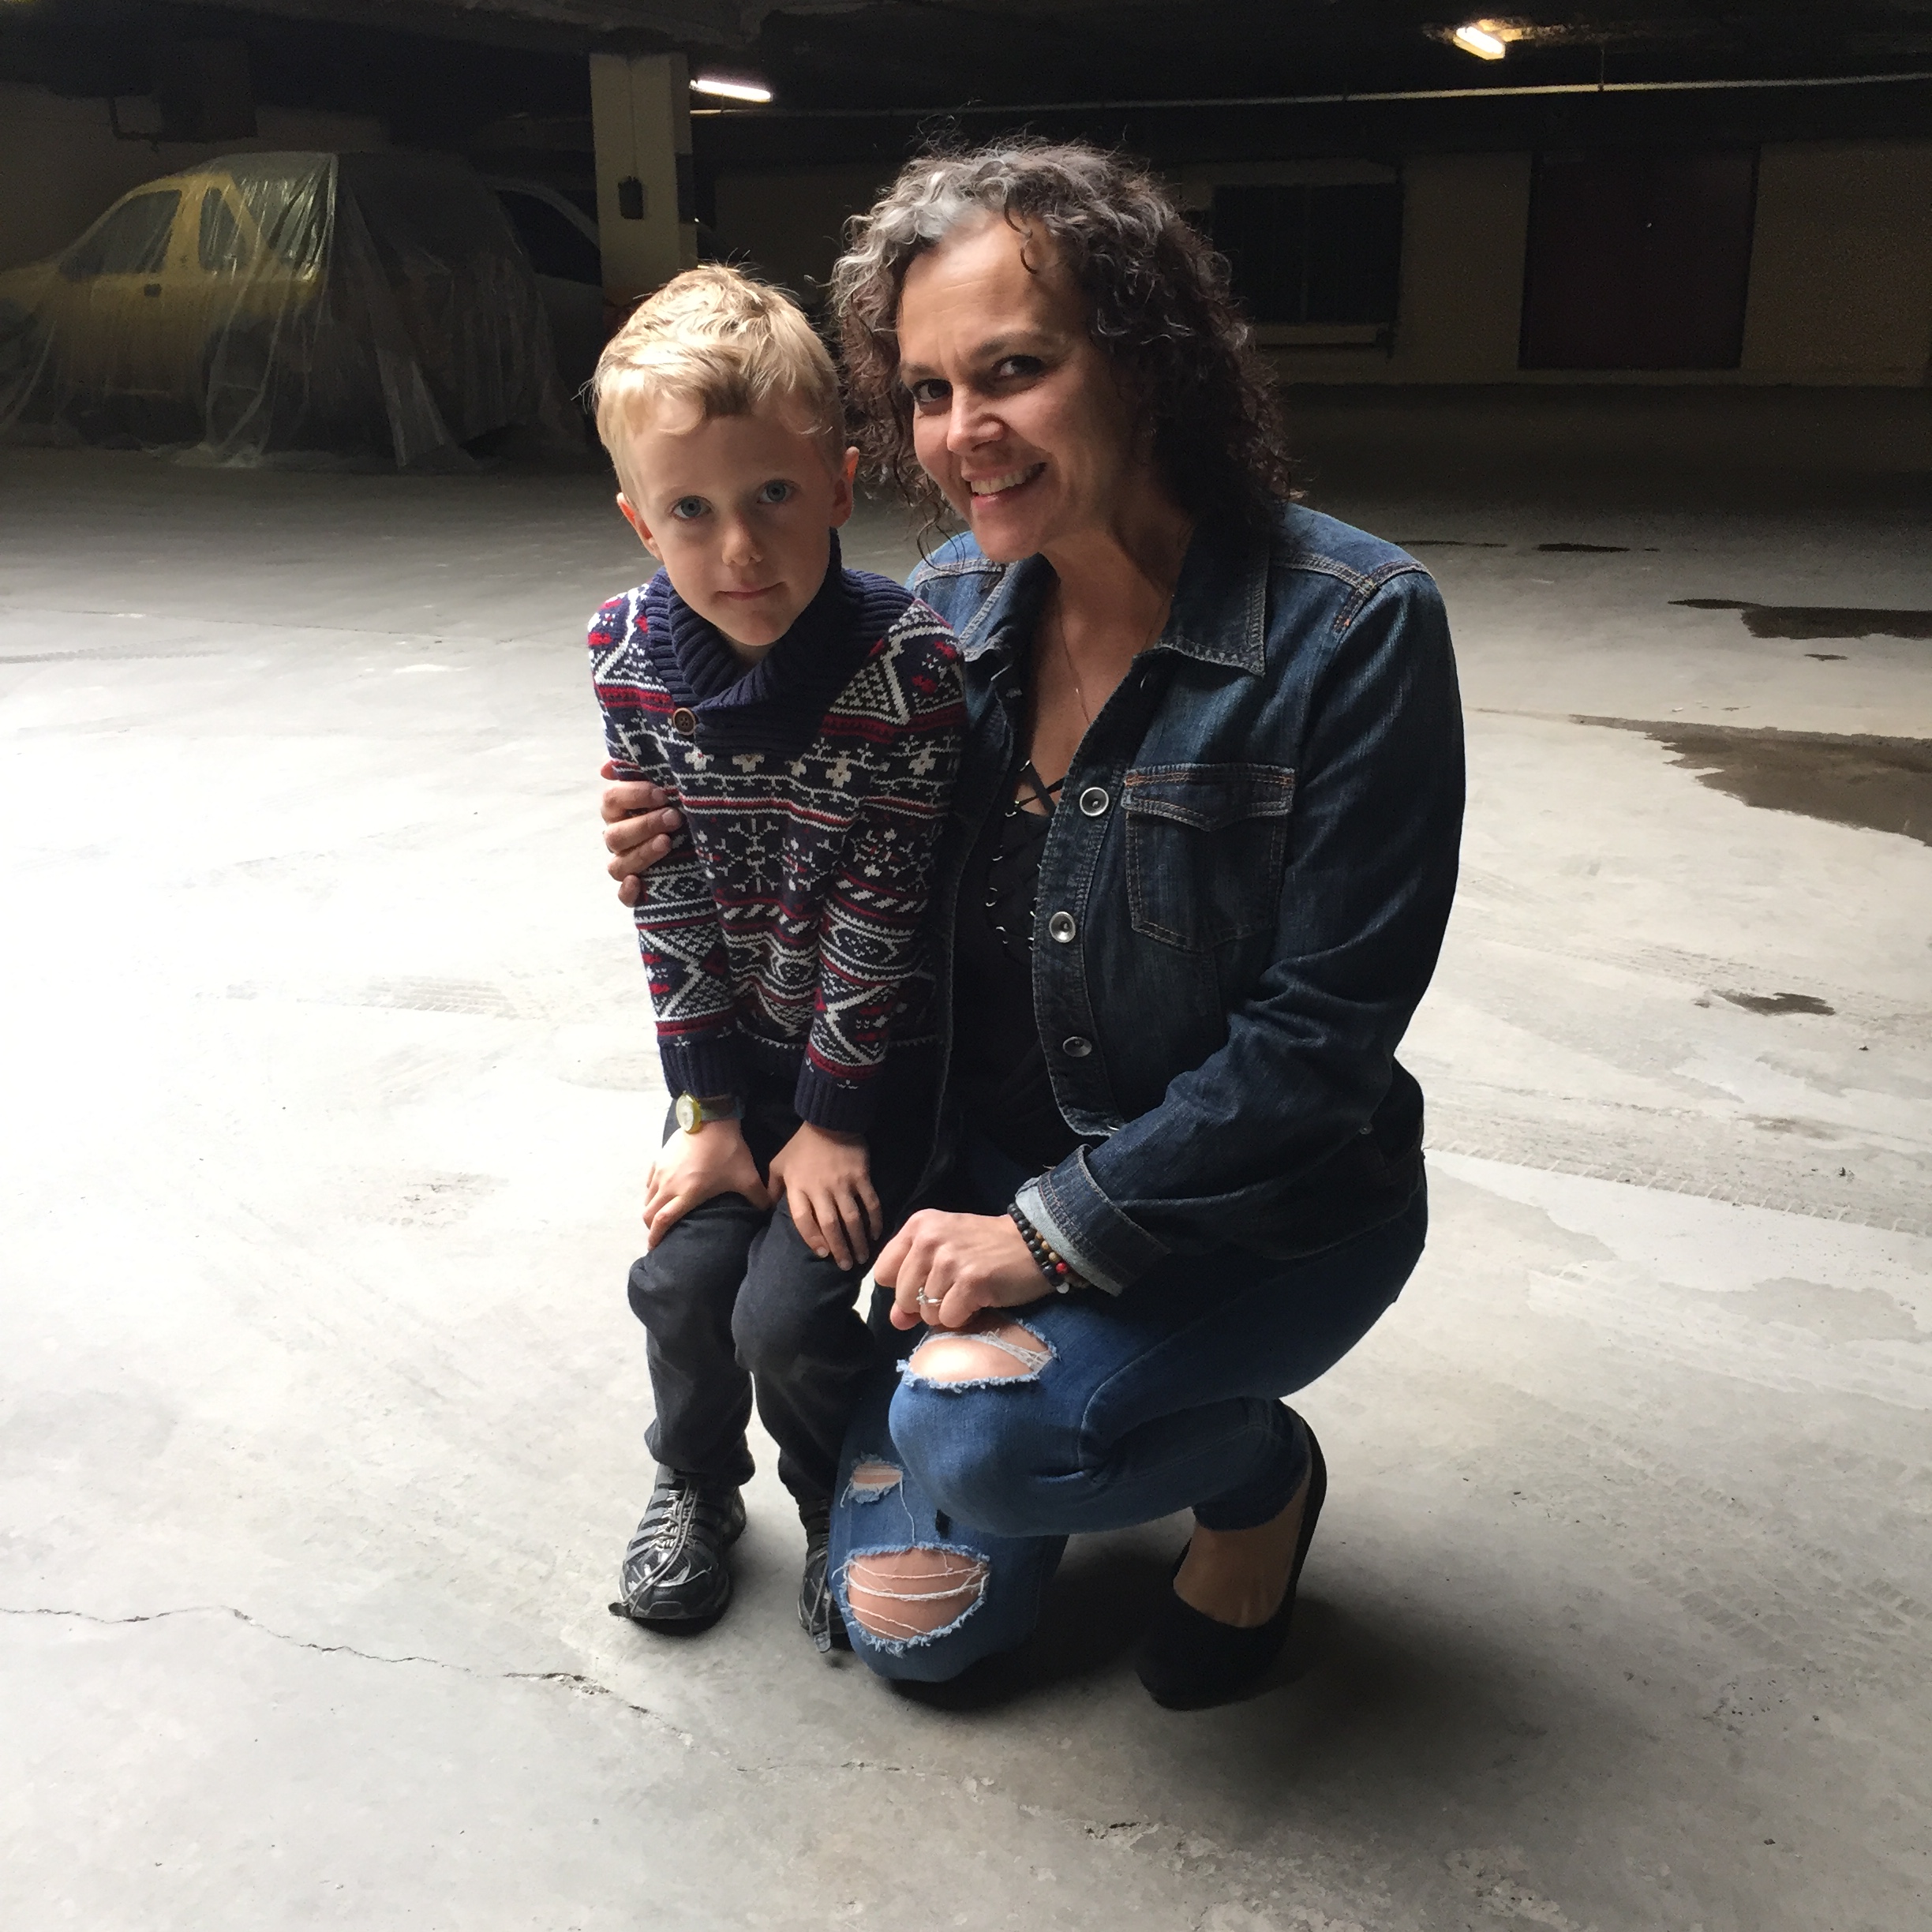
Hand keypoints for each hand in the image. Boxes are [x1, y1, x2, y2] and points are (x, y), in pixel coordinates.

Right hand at [600, 760, 682, 907]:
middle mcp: (618, 837)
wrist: (704, 837)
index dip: (633, 796)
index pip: (611, 799)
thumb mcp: (666, 782)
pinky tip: (638, 883)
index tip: (661, 794)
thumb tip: (606, 767)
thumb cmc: (680, 803)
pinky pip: (623, 896)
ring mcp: (626, 864)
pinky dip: (627, 892)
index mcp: (619, 810)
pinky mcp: (639, 890)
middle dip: (645, 825)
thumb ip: (638, 769)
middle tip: (674, 817)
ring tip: (667, 843)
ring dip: (641, 853)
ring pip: (618, 865)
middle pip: (615, 835)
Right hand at [642, 1118, 769, 1247]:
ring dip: (651, 1209)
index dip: (655, 1238)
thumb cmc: (728, 1151)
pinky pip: (649, 1181)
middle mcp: (668, 1185)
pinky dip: (652, 1192)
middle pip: (648, 1213)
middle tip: (660, 1233)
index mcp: (687, 1194)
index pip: (662, 1221)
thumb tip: (768, 1213)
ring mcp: (661, 1171)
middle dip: (651, 1227)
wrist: (712, 1119)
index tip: (654, 1249)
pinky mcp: (659, 1159)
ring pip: (647, 1198)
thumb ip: (758, 1198)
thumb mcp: (747, 1177)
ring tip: (661, 1214)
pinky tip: (662, 1191)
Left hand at [767, 1122, 882, 1271]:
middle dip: (839, 1248)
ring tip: (861, 1258)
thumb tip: (766, 1211)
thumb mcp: (778, 1164)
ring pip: (851, 1218)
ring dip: (857, 1240)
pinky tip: (876, 1234)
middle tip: (845, 1266)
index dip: (812, 1239)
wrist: (829, 1120)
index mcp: (799, 1187)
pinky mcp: (861, 1177)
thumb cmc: (801, 1145)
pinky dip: (874, 1220)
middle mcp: (821, 1189)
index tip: (823, 1254)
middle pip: (830, 1225)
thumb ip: (771, 1188)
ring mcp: (843, 1184)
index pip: (803, 1220)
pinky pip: (870, 1203)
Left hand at [876, 1210, 1049, 1329]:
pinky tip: (980, 1299)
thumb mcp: (944, 1256)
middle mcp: (928, 1239)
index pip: (882, 1273)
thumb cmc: (986, 1249)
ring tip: (969, 1291)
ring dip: (949, 1311)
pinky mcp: (970, 1281)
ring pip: (927, 1312)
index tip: (928, 1281)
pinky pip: (949, 1319)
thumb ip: (914, 1284)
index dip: (904, 1286)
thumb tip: (896, 1320)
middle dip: (927, 1304)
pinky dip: (965, 1317)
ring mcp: (949, 1260)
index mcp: (917, 1226)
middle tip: (955, 1287)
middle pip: (903, 1297)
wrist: (1034, 1243)